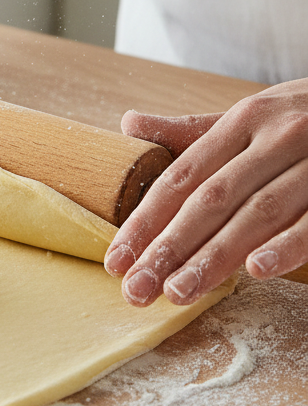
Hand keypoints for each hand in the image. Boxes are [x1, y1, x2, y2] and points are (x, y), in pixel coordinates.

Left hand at [104, 78, 307, 305]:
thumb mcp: (254, 114)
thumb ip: (193, 130)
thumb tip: (130, 123)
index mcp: (244, 121)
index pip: (182, 177)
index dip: (145, 220)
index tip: (115, 260)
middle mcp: (278, 138)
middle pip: (211, 200)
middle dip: (168, 248)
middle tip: (135, 289)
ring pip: (257, 214)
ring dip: (215, 256)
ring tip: (178, 292)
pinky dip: (288, 245)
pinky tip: (257, 271)